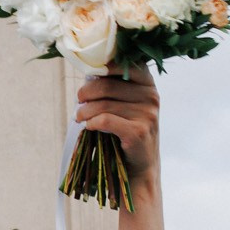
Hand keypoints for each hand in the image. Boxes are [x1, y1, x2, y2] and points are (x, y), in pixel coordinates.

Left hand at [76, 65, 160, 183]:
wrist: (139, 165)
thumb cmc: (126, 129)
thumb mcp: (127, 103)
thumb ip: (114, 85)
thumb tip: (88, 69)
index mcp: (148, 84)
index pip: (125, 64)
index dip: (103, 66)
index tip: (89, 75)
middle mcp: (151, 96)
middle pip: (107, 85)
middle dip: (86, 93)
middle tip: (78, 100)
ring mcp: (147, 114)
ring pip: (103, 105)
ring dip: (84, 111)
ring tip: (78, 116)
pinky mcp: (138, 131)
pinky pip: (105, 120)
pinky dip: (91, 122)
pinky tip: (88, 125)